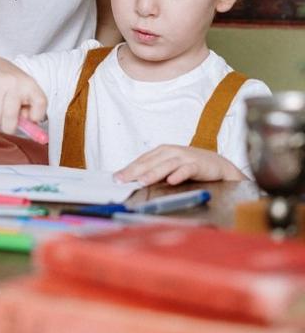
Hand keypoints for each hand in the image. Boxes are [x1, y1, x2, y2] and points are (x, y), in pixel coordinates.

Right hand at [0, 62, 46, 136]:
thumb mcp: (25, 94)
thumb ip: (30, 111)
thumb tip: (30, 129)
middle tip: (7, 125)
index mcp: (30, 85)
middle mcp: (16, 82)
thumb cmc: (12, 85)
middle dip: (8, 127)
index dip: (36, 116)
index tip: (30, 120)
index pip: (40, 103)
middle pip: (11, 117)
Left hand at [114, 144, 244, 185]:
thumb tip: (134, 180)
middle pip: (150, 161)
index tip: (115, 178)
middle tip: (121, 179)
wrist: (217, 164)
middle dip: (134, 171)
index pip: (142, 160)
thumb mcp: (170, 167)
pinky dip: (179, 174)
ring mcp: (184, 157)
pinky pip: (187, 169)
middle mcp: (171, 152)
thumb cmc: (190, 166)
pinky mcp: (197, 165)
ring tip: (142, 181)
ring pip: (166, 165)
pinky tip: (172, 180)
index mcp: (162, 151)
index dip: (128, 168)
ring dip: (153, 173)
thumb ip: (155, 171)